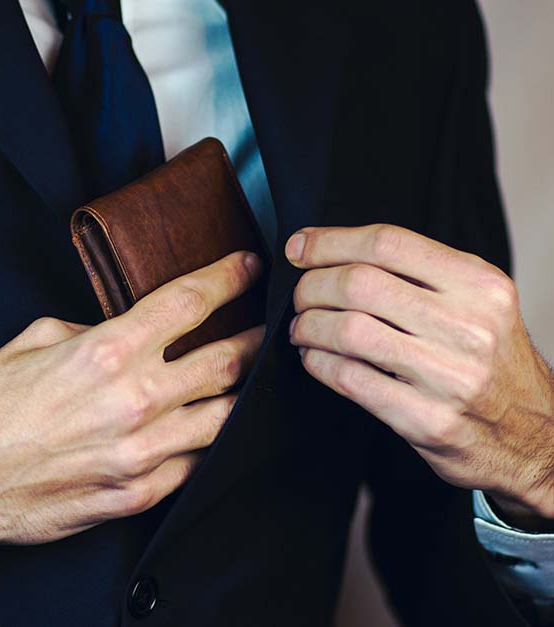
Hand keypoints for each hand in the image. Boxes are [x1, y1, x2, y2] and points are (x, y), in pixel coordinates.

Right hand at [0, 251, 264, 604]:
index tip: (247, 268)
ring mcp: (140, 454)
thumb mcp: (33, 341)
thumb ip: (92, 333)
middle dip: (255, 338)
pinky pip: (193, 465)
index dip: (227, 279)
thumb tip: (123, 333)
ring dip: (242, 394)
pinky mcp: (135, 495)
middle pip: (225, 361)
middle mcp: (133, 402)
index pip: (188, 303)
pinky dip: (206, 443)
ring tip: (250, 381)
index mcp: (106, 353)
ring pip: (223, 418)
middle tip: (267, 328)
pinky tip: (209, 430)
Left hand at [286, 224, 553, 529]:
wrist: (534, 438)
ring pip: (349, 330)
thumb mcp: (477, 305)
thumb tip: (330, 250)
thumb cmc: (491, 364)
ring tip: (302, 329)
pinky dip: (318, 364)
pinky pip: (350, 380)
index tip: (298, 248)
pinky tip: (314, 359)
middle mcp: (470, 327)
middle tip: (299, 298)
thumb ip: (419, 275)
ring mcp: (451, 377)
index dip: (329, 242)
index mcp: (481, 285)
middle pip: (360, 284)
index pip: (388, 243)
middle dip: (311, 287)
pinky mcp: (428, 420)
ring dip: (309, 326)